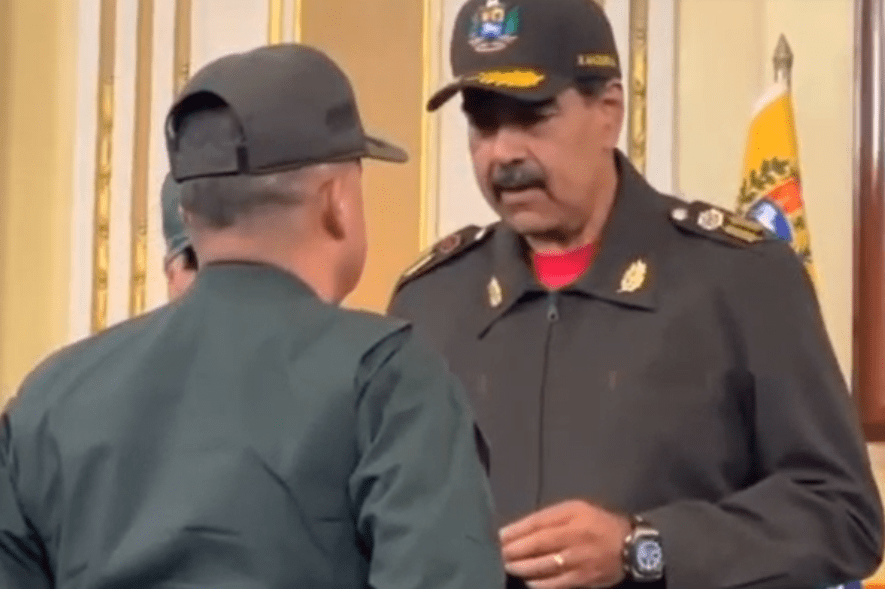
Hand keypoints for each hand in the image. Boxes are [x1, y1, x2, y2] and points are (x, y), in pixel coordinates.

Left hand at [499, 500, 631, 588]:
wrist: (631, 545)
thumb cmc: (597, 523)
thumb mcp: (576, 509)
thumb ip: (549, 517)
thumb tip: (520, 529)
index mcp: (572, 515)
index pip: (538, 523)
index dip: (516, 530)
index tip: (499, 535)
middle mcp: (575, 536)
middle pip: (538, 544)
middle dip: (515, 550)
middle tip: (498, 553)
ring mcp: (580, 559)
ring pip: (545, 565)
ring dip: (523, 567)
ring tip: (508, 565)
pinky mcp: (584, 579)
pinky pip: (557, 583)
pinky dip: (540, 583)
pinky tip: (528, 581)